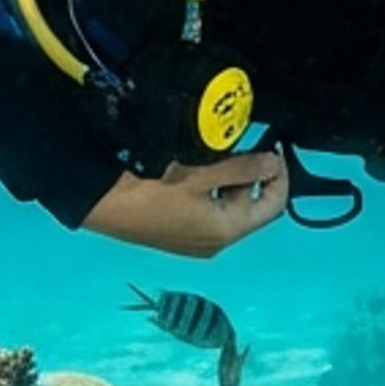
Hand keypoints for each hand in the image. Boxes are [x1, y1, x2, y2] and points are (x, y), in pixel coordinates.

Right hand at [81, 151, 289, 257]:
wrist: (105, 206)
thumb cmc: (154, 192)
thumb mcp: (202, 176)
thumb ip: (241, 169)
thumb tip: (273, 163)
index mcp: (227, 231)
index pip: (272, 205)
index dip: (279, 176)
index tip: (273, 149)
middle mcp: (216, 240)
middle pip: (250, 205)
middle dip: (251, 175)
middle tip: (241, 144)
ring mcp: (196, 238)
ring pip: (228, 204)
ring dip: (230, 179)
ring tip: (217, 152)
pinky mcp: (179, 231)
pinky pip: (208, 208)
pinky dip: (211, 188)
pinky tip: (197, 167)